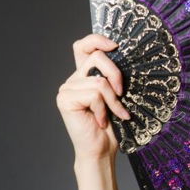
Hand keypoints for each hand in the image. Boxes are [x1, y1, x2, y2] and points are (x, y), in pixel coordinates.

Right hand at [56, 34, 131, 160]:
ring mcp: (67, 88)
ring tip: (115, 114)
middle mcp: (73, 79)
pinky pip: (95, 95)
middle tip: (123, 94)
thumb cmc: (112, 125)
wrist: (101, 150)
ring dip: (114, 100)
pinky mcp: (65, 99)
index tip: (115, 46)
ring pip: (100, 81)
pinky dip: (105, 109)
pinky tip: (102, 122)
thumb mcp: (117, 96)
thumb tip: (124, 56)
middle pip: (97, 57)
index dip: (97, 39)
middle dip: (116, 74)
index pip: (83, 46)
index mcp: (84, 75)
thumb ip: (113, 77)